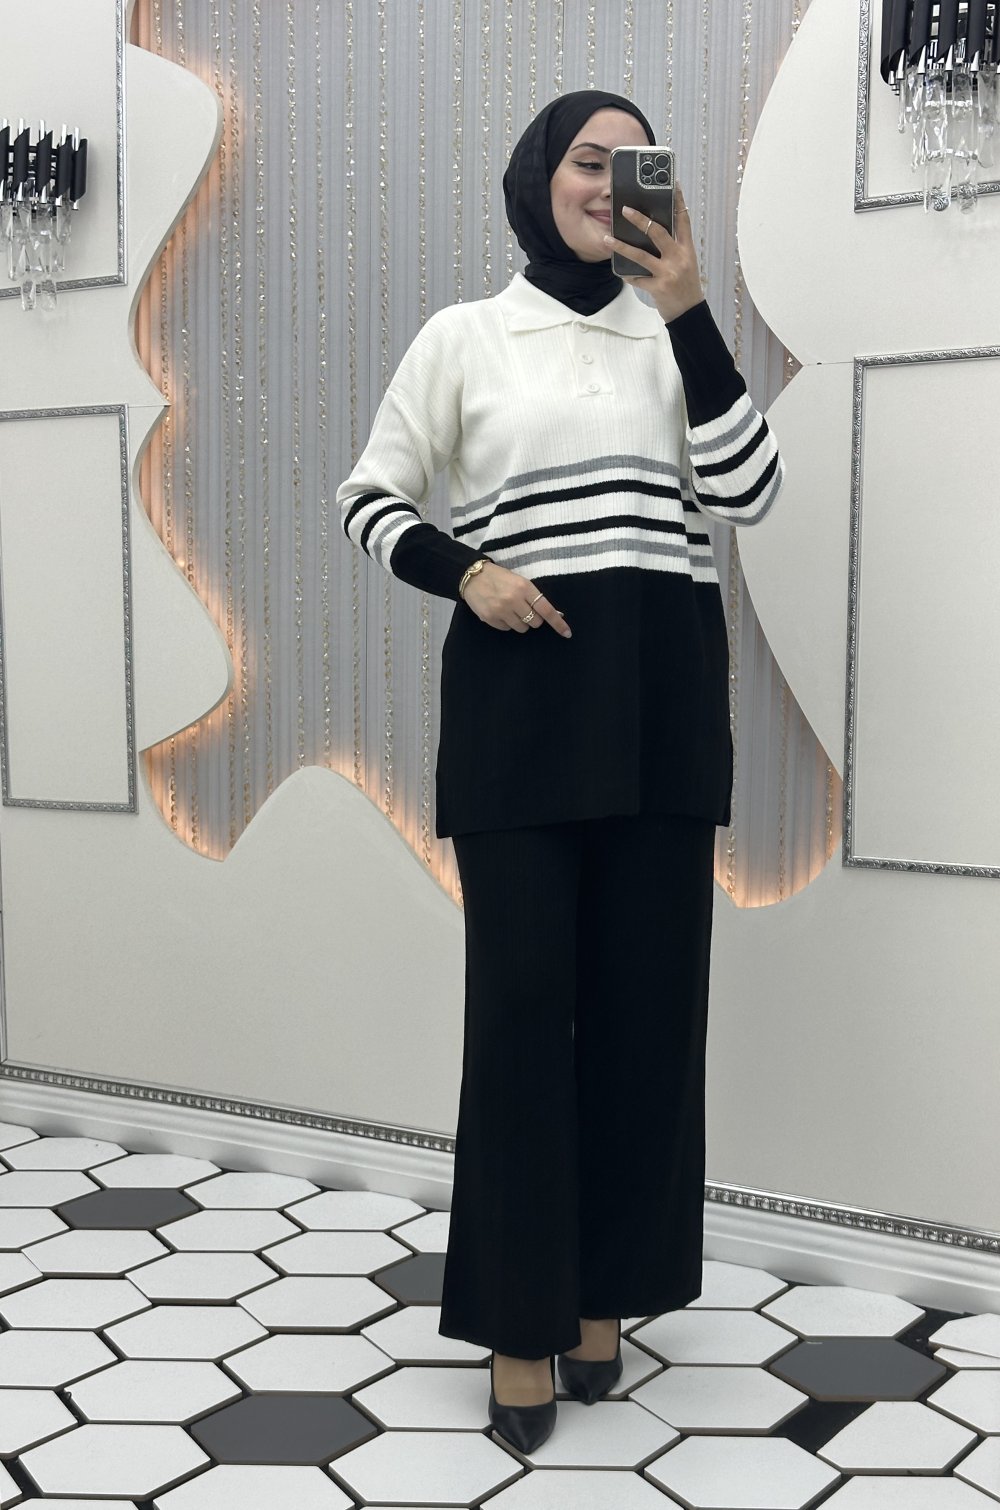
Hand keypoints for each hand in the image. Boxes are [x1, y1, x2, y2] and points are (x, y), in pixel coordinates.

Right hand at [463, 561, 571, 637]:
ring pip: (522, 628)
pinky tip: (500, 612)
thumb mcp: (519, 581)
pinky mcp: (490, 618)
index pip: (546, 609)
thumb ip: (533, 597)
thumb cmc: (499, 577)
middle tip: (525, 609)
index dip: (558, 623)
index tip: (567, 633)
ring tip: (511, 610)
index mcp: (524, 587)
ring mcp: (501, 610)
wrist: (472, 576)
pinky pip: (507, 629)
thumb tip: (551, 614)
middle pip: (535, 622)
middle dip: (534, 618)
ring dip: (520, 622)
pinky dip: (507, 623)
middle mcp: (514, 600)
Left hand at [603, 183, 702, 323]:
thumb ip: (674, 247)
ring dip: (621, 246)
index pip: (683, 219)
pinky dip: (629, 276)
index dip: (678, 201)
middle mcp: (679, 258)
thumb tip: (653, 232)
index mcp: (687, 249)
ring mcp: (668, 272)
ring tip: (607, 239)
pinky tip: (621, 272)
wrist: (690, 313)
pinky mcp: (659, 287)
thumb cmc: (686, 286)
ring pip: (641, 255)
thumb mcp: (686, 263)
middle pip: (658, 232)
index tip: (672, 185)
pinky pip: (638, 279)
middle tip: (625, 209)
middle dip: (640, 219)